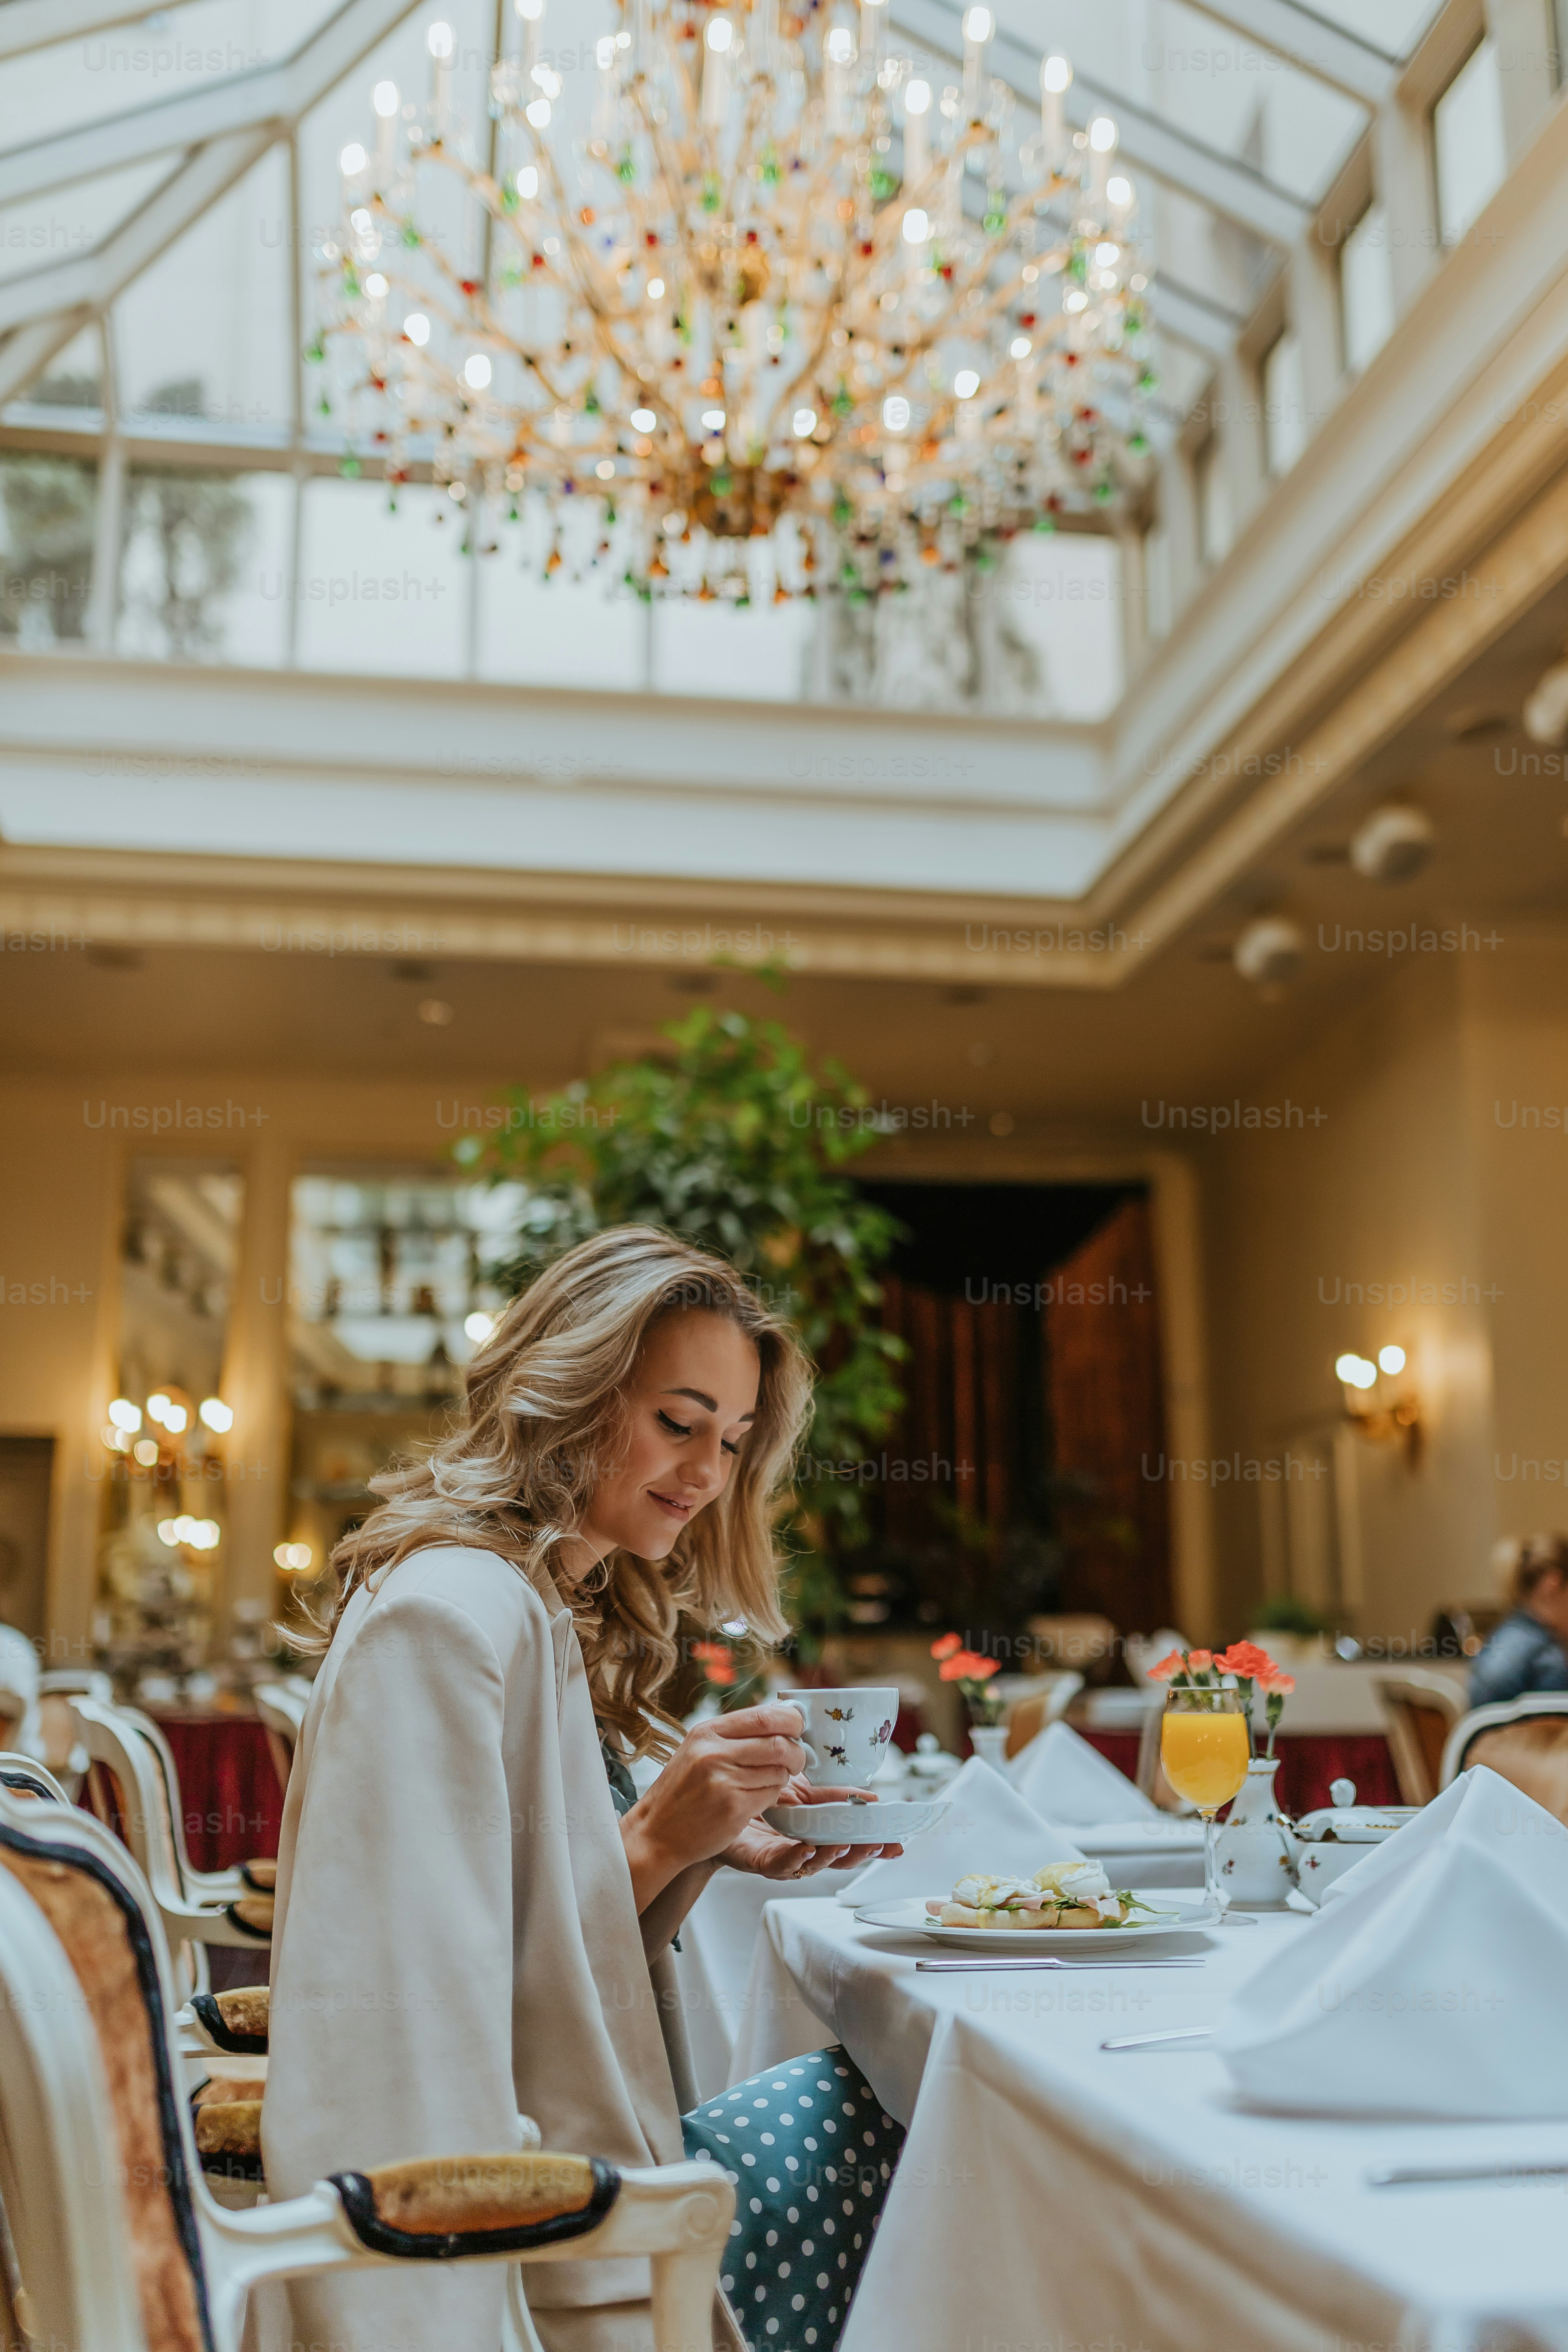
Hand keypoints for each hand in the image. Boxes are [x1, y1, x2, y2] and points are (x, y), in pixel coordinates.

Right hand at [619, 1704, 806, 1910]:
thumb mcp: (699, 1749)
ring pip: (779, 1771)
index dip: (791, 1721)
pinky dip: (772, 1796)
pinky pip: (771, 1795)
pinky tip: (756, 1798)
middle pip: (780, 1743)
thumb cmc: (683, 1789)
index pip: (764, 1716)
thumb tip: (783, 1716)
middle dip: (797, 1752)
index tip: (798, 1728)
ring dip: (783, 1777)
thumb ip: (735, 1734)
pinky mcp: (734, 1808)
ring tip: (769, 1780)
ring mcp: (724, 1781)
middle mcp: (714, 1753)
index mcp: (707, 1732)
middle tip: (797, 1760)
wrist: (656, 1832)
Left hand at [721, 1777, 903, 1880]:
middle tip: (880, 1846)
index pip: (852, 1842)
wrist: (719, 1798)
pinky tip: (806, 1848)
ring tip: (846, 1845)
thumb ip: (834, 1796)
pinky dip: (795, 1858)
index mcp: (819, 1833)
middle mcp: (805, 1849)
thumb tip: (871, 1800)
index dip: (874, 1845)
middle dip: (861, 1855)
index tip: (896, 1843)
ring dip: (832, 1856)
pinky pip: (780, 1864)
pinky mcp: (760, 1860)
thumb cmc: (762, 1795)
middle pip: (839, 1859)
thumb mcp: (804, 1790)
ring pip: (813, 1865)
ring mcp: (784, 1858)